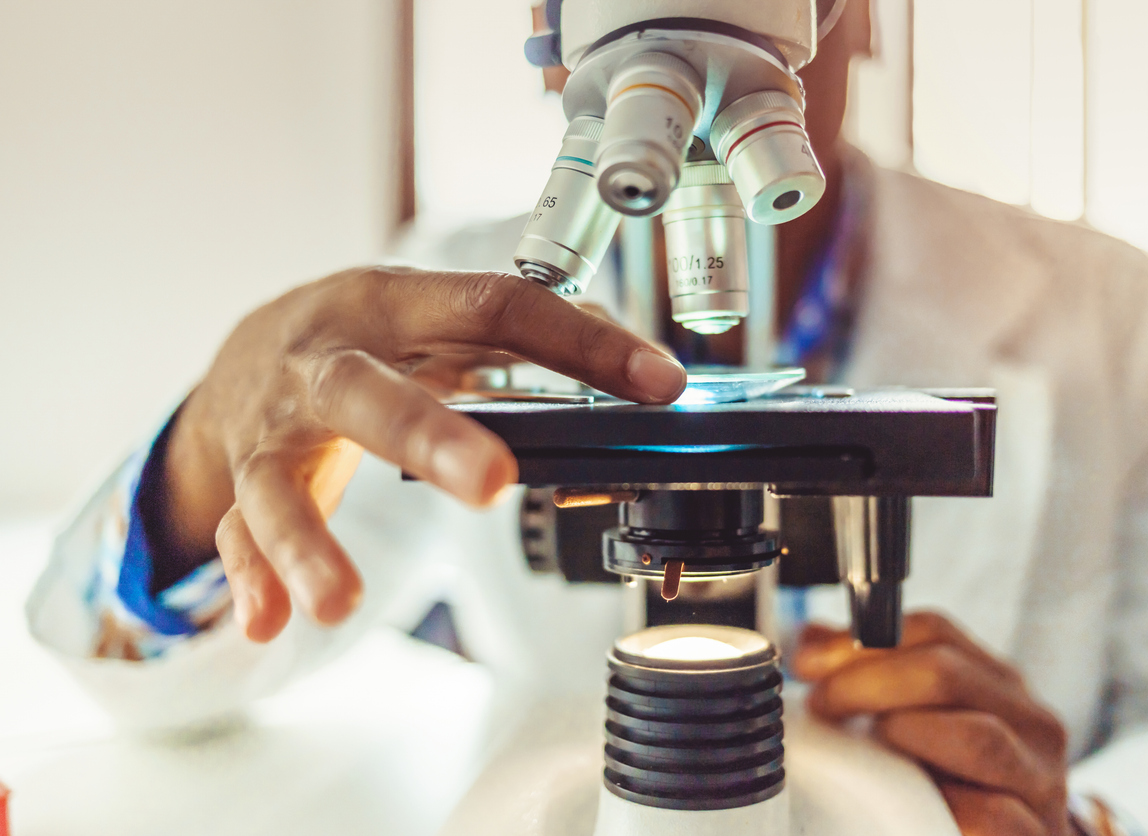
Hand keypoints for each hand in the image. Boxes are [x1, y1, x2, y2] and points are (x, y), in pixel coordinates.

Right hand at [157, 266, 686, 641]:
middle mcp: (326, 360)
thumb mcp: (438, 313)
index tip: (657, 382)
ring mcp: (276, 426)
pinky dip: (252, 577)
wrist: (246, 349)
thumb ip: (528, 340)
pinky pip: (238, 530)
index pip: (494, 308)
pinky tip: (267, 623)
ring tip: (340, 604)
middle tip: (492, 483)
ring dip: (308, 542)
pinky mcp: (243, 477)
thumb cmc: (365, 333)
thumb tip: (640, 367)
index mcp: (392, 304)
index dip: (579, 344)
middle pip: (369, 394)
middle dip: (429, 438)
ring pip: (279, 481)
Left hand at [794, 612, 1072, 835]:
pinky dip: (944, 805)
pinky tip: (908, 805)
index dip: (862, 641)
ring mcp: (1041, 783)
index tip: (808, 664)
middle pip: (947, 672)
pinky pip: (992, 815)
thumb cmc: (956, 792)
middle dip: (866, 682)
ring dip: (905, 735)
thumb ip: (870, 680)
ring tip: (867, 749)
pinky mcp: (1035, 835)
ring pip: (977, 737)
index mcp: (1000, 686)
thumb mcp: (919, 727)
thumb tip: (809, 642)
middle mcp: (1032, 724)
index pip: (935, 632)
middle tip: (821, 705)